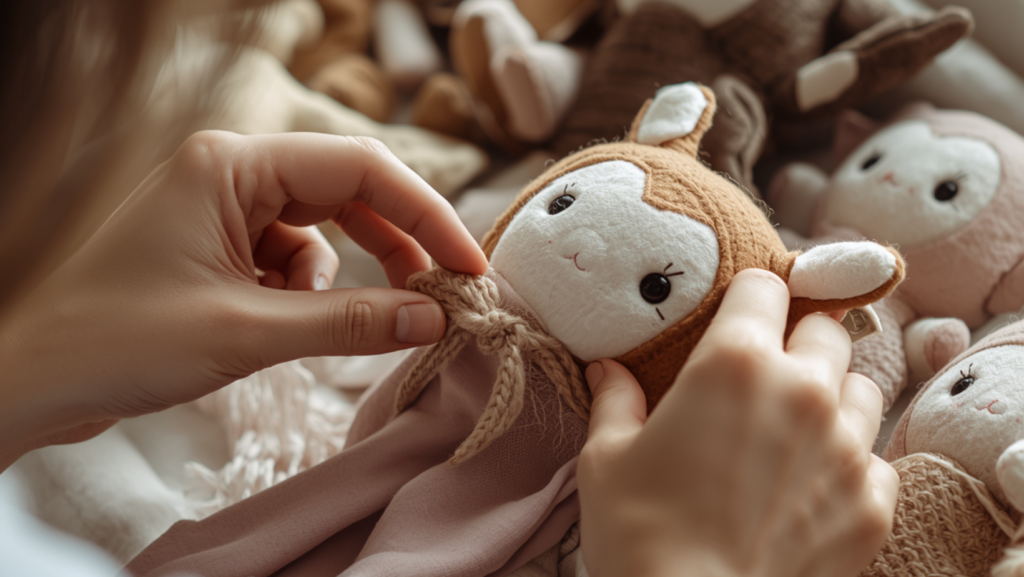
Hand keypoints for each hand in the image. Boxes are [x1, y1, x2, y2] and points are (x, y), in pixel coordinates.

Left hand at [0, 131, 486, 467]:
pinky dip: (302, 294)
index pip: (359, 168)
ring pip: (323, 231)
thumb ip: (347, 322)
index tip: (467, 265)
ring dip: (337, 281)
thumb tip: (433, 318)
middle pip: (347, 193)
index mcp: (231, 163)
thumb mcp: (245, 332)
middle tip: (439, 296)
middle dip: (394, 246)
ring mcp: (224, 207)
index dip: (424, 216)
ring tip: (311, 324)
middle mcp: (231, 172)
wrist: (34, 381)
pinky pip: (292, 259)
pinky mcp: (220, 244)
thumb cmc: (118, 341)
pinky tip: (269, 324)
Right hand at [576, 269, 898, 576]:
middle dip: (799, 336)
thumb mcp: (606, 458)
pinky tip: (816, 483)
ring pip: (863, 386)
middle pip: (827, 328)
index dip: (749, 296)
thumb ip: (615, 400)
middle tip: (769, 366)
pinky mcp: (873, 503)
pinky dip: (853, 460)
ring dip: (834, 392)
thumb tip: (607, 369)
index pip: (765, 286)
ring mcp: (848, 448)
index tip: (740, 312)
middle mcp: (804, 391)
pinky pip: (878, 458)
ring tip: (798, 423)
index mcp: (735, 363)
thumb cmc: (638, 532)